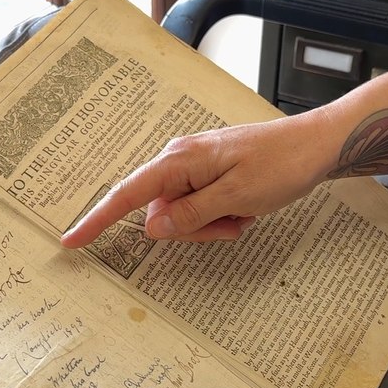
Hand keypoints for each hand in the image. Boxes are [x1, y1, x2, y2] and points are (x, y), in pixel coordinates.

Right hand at [60, 113, 333, 247]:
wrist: (316, 146)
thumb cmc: (281, 166)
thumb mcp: (235, 197)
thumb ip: (190, 215)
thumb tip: (152, 228)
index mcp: (179, 161)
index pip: (126, 196)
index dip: (97, 221)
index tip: (71, 241)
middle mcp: (180, 161)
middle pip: (160, 215)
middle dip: (193, 230)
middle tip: (232, 223)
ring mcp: (195, 169)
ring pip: (182, 217)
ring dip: (212, 226)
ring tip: (244, 213)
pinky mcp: (209, 175)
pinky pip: (201, 209)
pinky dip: (222, 218)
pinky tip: (247, 209)